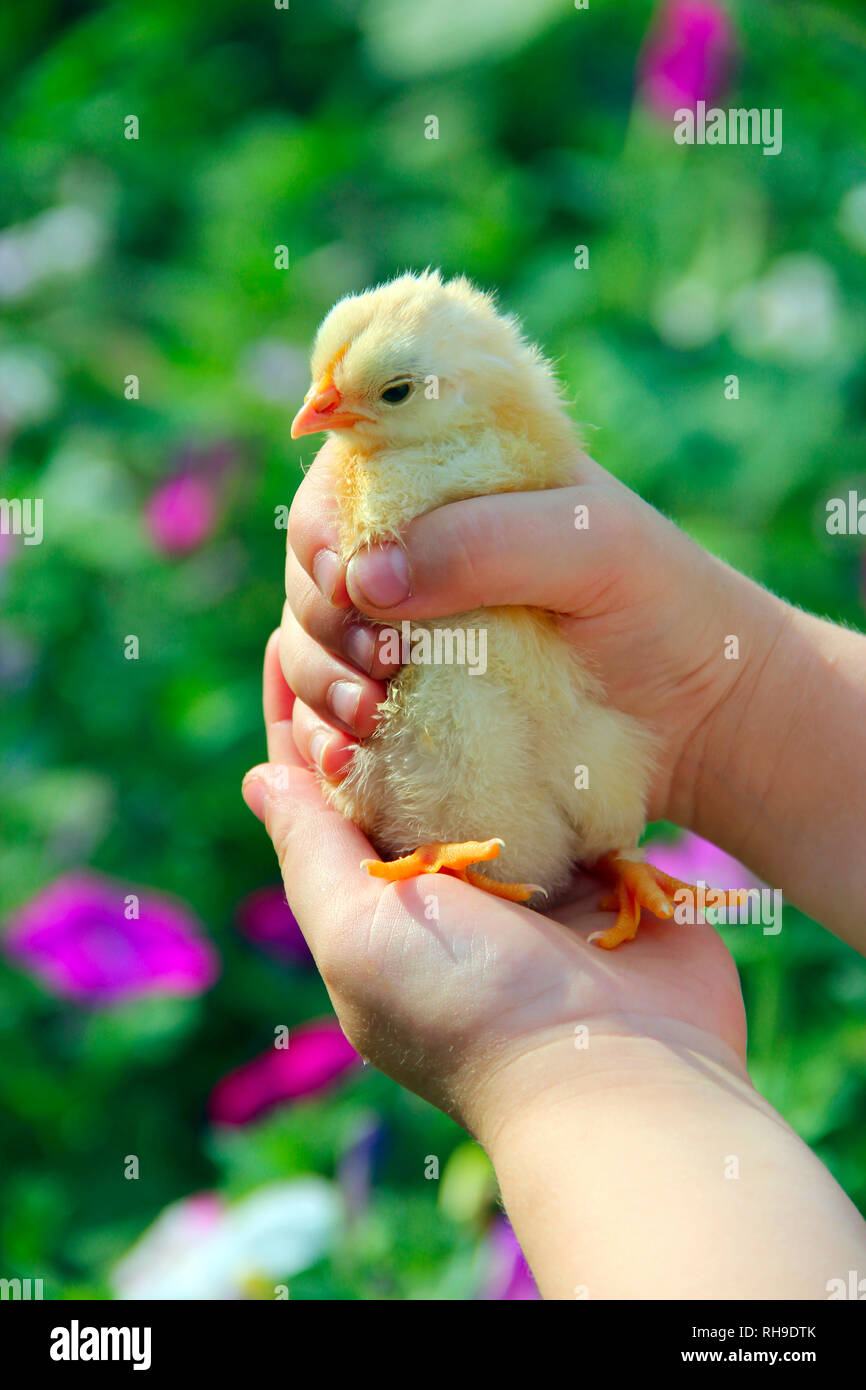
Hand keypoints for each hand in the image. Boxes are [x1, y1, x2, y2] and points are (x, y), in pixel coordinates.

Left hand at [242, 633, 748, 1141]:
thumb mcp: (360, 935)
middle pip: (402, 765)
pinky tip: (537, 656)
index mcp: (378, 901)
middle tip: (377, 599)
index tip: (294, 634)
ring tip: (449, 605)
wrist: (625, 1072)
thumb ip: (311, 854)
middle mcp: (446, 882)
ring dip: (469, 696)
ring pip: (484, 763)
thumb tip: (258, 776)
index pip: (322, 791)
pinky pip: (564, 779)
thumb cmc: (471, 1010)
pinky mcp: (597, 860)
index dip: (302, 716)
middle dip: (386, 690)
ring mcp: (527, 870)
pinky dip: (549, 726)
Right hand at [278, 438, 788, 830]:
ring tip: (370, 717)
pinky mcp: (411, 713)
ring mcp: (407, 640)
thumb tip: (364, 578)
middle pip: (312, 573)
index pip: (344, 484)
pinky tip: (349, 758)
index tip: (343, 578)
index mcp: (449, 487)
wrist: (702, 716)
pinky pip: (329, 721)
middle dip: (320, 617)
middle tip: (377, 660)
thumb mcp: (593, 545)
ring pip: (306, 647)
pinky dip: (320, 739)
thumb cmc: (662, 605)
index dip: (321, 528)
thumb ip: (485, 542)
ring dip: (317, 682)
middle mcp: (415, 559)